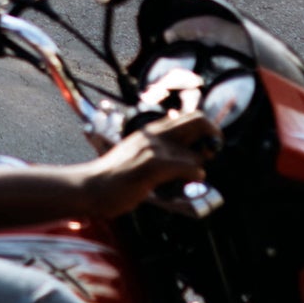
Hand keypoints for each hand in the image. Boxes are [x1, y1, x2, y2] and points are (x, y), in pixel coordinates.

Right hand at [73, 109, 218, 218]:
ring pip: (196, 153)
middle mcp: (154, 134)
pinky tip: (185, 184)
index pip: (190, 115)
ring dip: (197, 169)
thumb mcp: (138, 154)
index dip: (206, 129)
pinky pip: (188, 167)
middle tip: (210, 155)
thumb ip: (161, 151)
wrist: (90, 187)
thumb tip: (192, 154)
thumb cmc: (114, 177)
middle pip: (199, 119)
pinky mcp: (152, 165)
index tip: (206, 146)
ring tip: (185, 180)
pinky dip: (194, 177)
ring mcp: (153, 148)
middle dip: (214, 137)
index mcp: (152, 130)